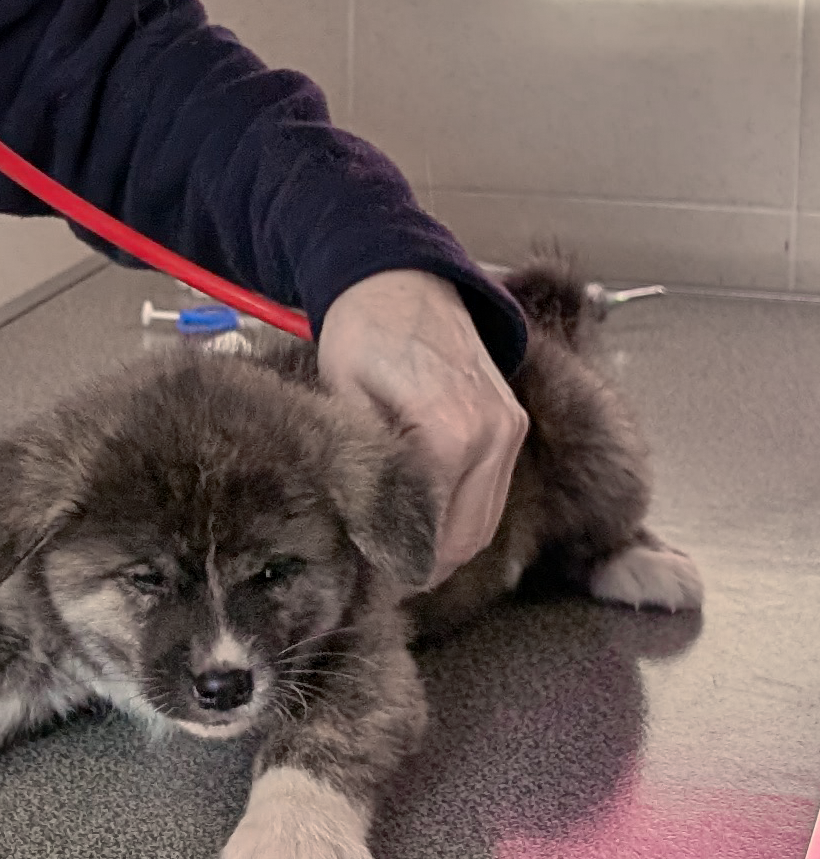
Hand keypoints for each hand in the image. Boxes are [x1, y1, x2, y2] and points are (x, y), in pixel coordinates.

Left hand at [317, 271, 527, 587]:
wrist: (402, 277)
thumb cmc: (361, 333)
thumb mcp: (344, 400)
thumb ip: (363, 469)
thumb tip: (364, 533)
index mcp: (448, 434)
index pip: (428, 533)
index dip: (395, 565)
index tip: (366, 582)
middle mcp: (493, 438)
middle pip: (464, 539)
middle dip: (423, 568)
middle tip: (381, 580)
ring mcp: (510, 430)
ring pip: (483, 522)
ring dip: (447, 546)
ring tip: (400, 558)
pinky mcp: (513, 423)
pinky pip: (492, 492)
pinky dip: (464, 515)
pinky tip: (428, 522)